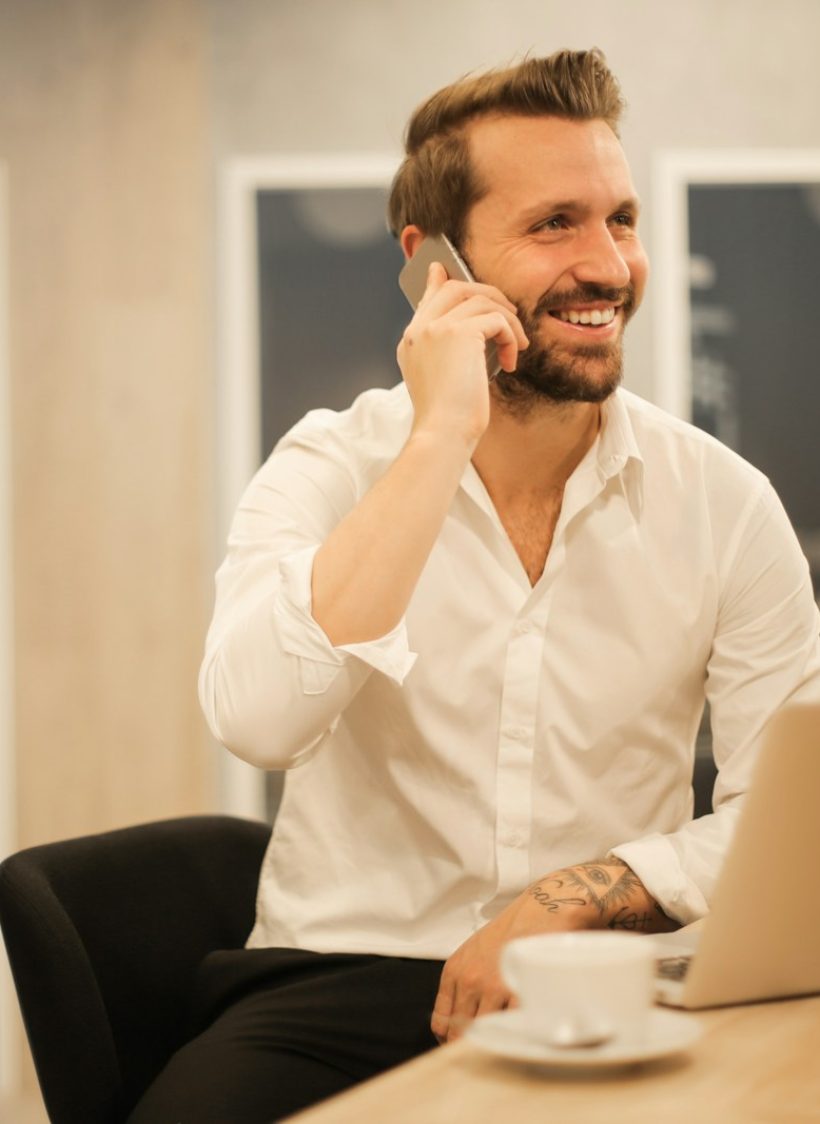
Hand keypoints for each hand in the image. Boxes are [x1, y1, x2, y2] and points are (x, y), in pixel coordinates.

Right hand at [396, 263, 527, 449]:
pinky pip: (496, 318)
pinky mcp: (458, 332)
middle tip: (509, 314)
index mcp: (411, 341)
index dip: (440, 281)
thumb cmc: (447, 418)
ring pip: (480, 299)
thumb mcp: (443, 380)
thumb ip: (450, 352)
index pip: (428, 298)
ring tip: (516, 345)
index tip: (443, 270)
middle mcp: (419, 329)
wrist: (442, 433)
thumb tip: (475, 334)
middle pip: (455, 288)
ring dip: (507, 319)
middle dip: (488, 295)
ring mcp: (436, 328)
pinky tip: (510, 360)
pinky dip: (510, 335)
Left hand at [431, 858, 675, 1043]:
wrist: (545, 908)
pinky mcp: (519, 990)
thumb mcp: (475, 951)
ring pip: (486, 1033)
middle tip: (488, 1046)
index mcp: (455, 970)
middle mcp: (470, 980)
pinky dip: (516, 1033)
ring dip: (497, 1038)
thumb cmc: (513, 929)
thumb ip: (465, 983)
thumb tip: (459, 1022)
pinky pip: (512, 1027)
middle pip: (461, 1033)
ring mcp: (494, 987)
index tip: (464, 1043)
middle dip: (472, 1044)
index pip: (441, 1022)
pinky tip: (522, 1030)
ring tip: (508, 1038)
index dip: (452, 1039)